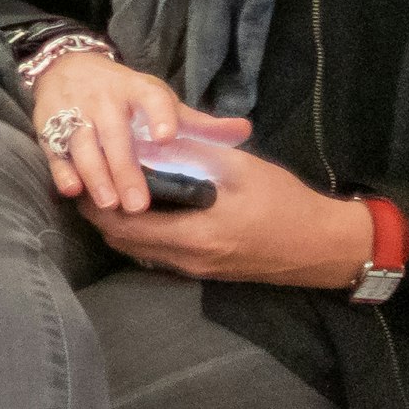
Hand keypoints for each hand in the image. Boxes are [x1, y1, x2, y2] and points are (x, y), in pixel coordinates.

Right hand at [33, 47, 249, 220]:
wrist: (68, 66)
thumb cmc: (124, 93)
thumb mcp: (160, 101)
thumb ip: (199, 124)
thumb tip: (244, 130)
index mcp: (137, 90)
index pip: (151, 100)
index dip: (159, 116)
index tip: (167, 137)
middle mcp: (104, 98)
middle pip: (114, 134)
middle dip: (125, 169)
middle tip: (138, 205)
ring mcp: (74, 110)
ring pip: (83, 144)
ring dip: (95, 174)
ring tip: (109, 204)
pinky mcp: (49, 124)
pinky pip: (55, 149)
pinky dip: (61, 169)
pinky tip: (72, 191)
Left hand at [88, 140, 376, 289]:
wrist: (327, 246)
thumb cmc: (286, 203)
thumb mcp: (239, 169)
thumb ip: (191, 155)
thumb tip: (148, 137)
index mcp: (195, 237)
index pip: (123, 228)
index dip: (94, 204)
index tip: (81, 175)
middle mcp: (190, 260)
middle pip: (125, 243)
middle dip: (100, 214)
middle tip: (91, 178)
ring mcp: (199, 270)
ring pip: (141, 251)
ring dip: (120, 224)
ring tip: (113, 187)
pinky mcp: (209, 270)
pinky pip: (161, 254)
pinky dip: (143, 233)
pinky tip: (146, 205)